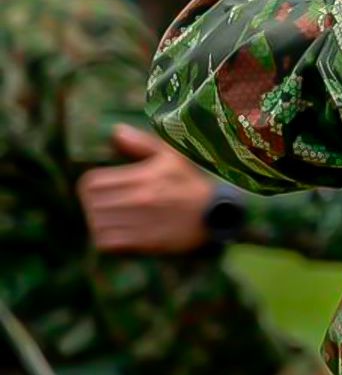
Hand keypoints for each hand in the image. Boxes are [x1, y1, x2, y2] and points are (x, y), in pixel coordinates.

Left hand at [76, 125, 217, 252]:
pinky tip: (117, 235)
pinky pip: (107, 243)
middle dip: (94, 204)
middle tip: (106, 204)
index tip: (102, 187)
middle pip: (91, 204)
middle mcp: (138, 199)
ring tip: (111, 219)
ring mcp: (139, 223)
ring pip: (97, 224)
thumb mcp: (172, 157)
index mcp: (143, 177)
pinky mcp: (143, 243)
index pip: (91, 183)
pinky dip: (106, 240)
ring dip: (100, 222)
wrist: (217, 215)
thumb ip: (142, 143)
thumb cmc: (192, 184)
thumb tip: (115, 131)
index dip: (91, 185)